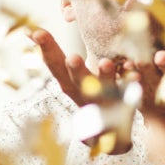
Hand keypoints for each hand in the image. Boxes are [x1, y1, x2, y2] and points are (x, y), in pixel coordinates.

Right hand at [30, 28, 132, 151]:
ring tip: (106, 63)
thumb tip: (29, 30)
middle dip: (75, 70)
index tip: (35, 32)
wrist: (108, 134)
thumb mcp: (68, 77)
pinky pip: (129, 95)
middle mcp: (83, 94)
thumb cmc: (85, 94)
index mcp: (68, 84)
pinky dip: (131, 84)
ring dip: (104, 77)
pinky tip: (135, 73)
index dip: (46, 49)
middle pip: (76, 82)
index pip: (54, 65)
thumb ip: (54, 55)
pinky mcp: (123, 108)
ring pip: (104, 91)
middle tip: (72, 57)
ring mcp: (103, 103)